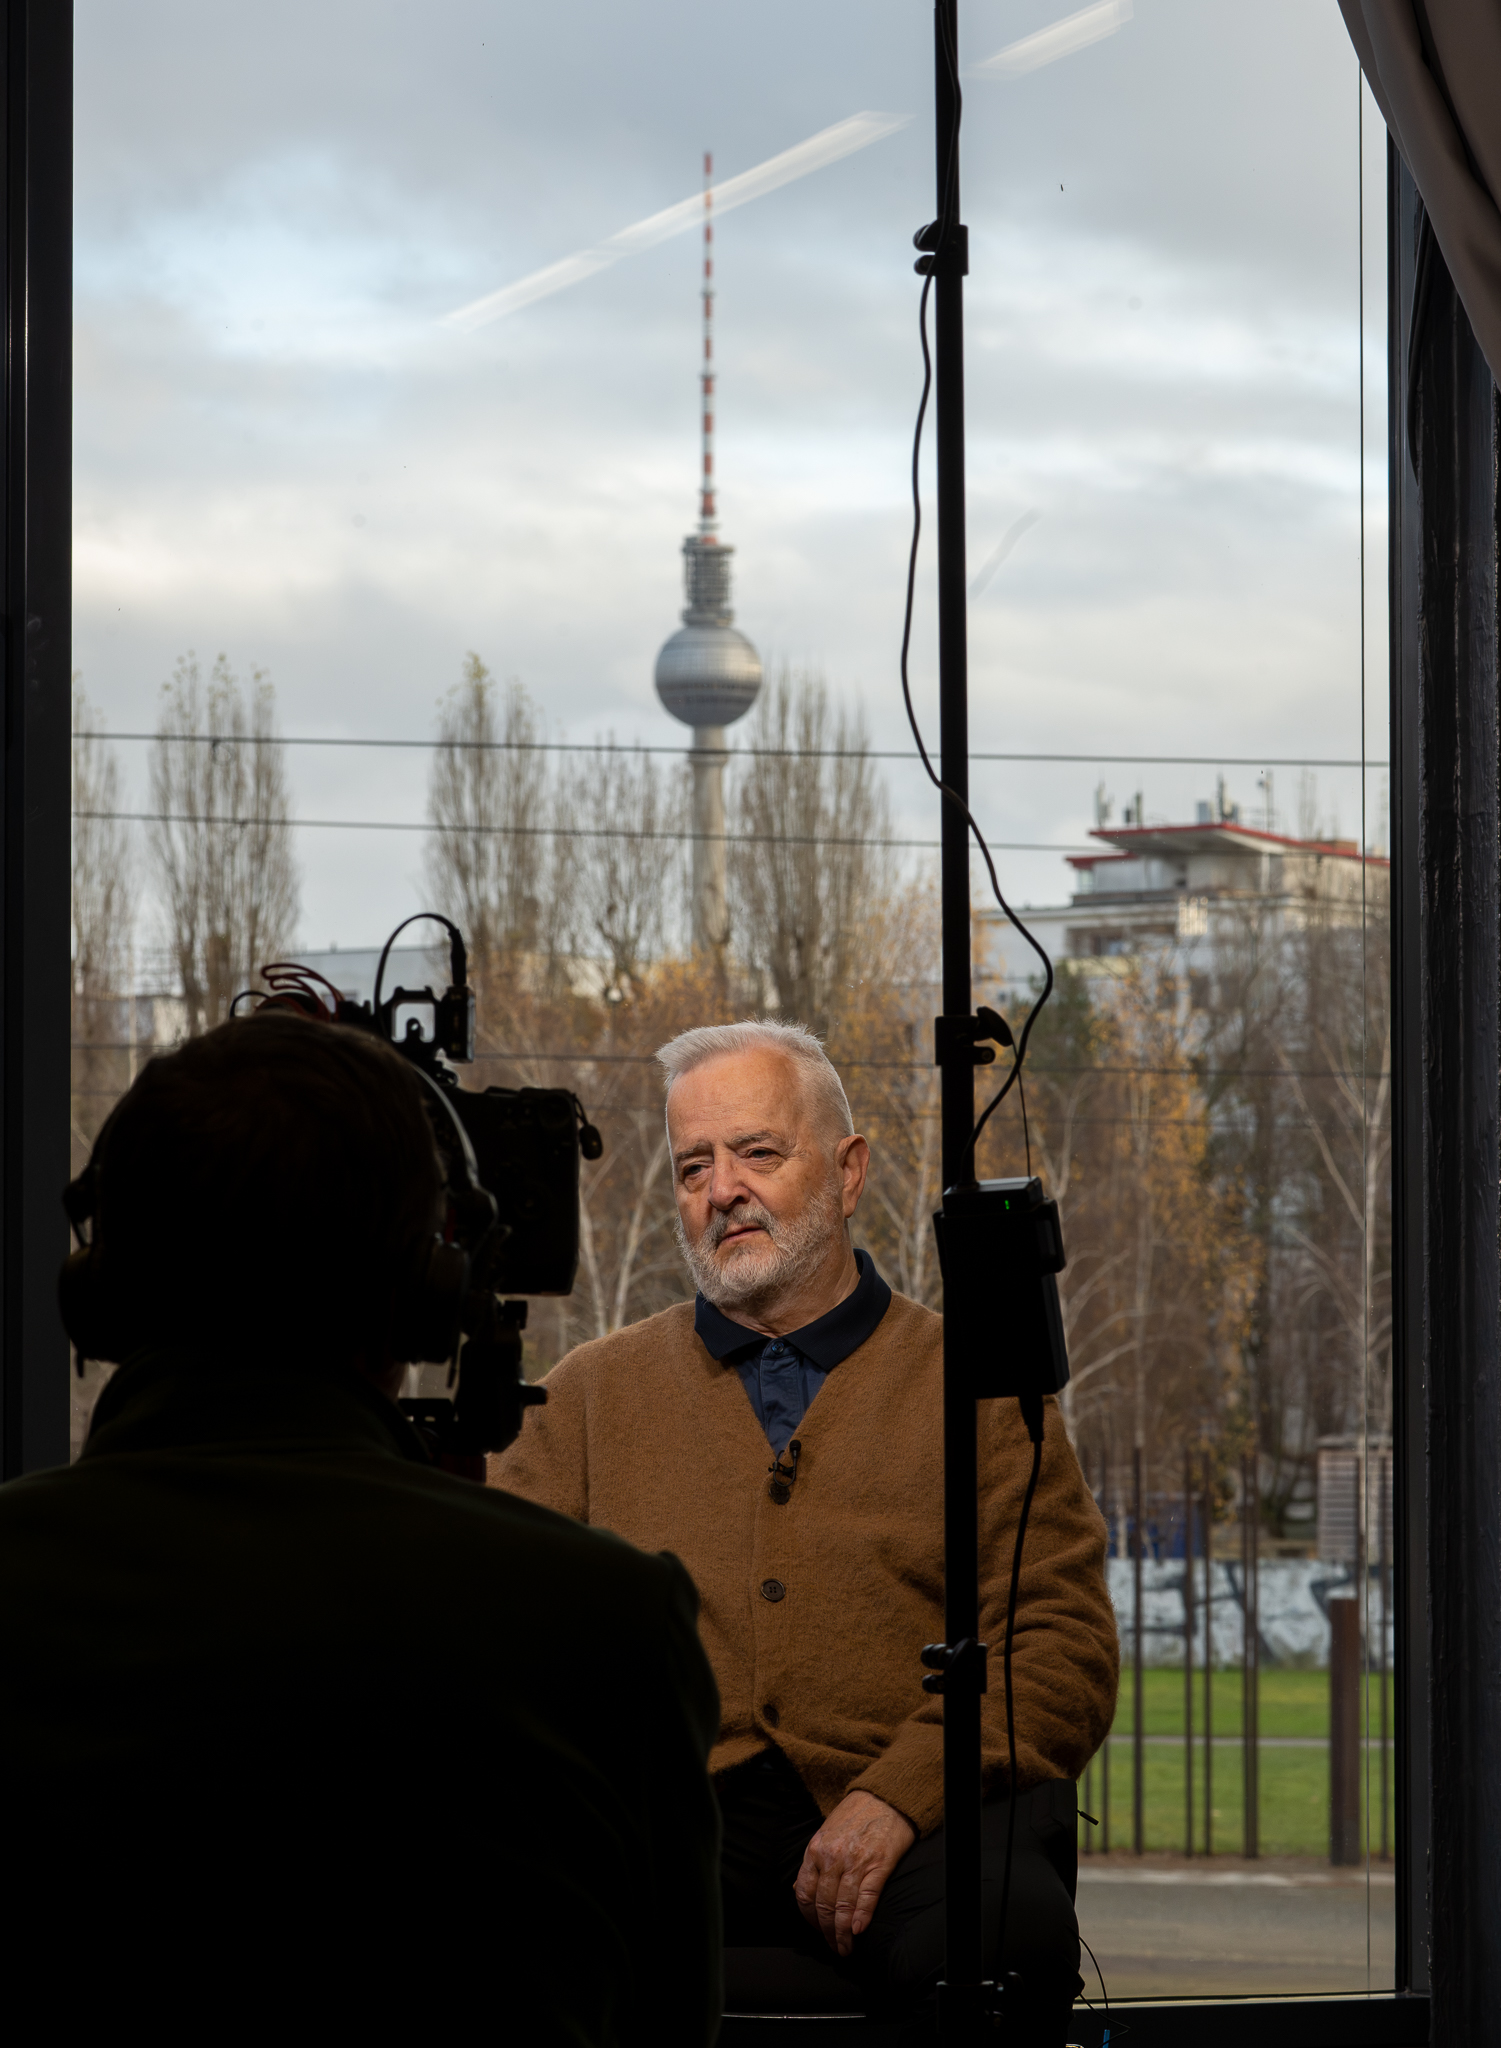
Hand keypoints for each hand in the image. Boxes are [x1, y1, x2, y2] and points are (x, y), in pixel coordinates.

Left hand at [793, 1791, 915, 1957]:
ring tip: (846, 1947)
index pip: (805, 1893)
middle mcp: (833, 1857)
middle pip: (824, 1905)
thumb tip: (800, 1891)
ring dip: (843, 1933)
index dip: (809, 1918)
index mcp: (816, 1849)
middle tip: (834, 1947)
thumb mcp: (825, 1833)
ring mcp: (856, 1861)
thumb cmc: (854, 1814)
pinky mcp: (879, 1864)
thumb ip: (813, 1862)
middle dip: (827, 1932)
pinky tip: (858, 1931)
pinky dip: (861, 1917)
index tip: (816, 1931)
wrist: (884, 1796)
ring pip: (843, 1907)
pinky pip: (867, 1897)